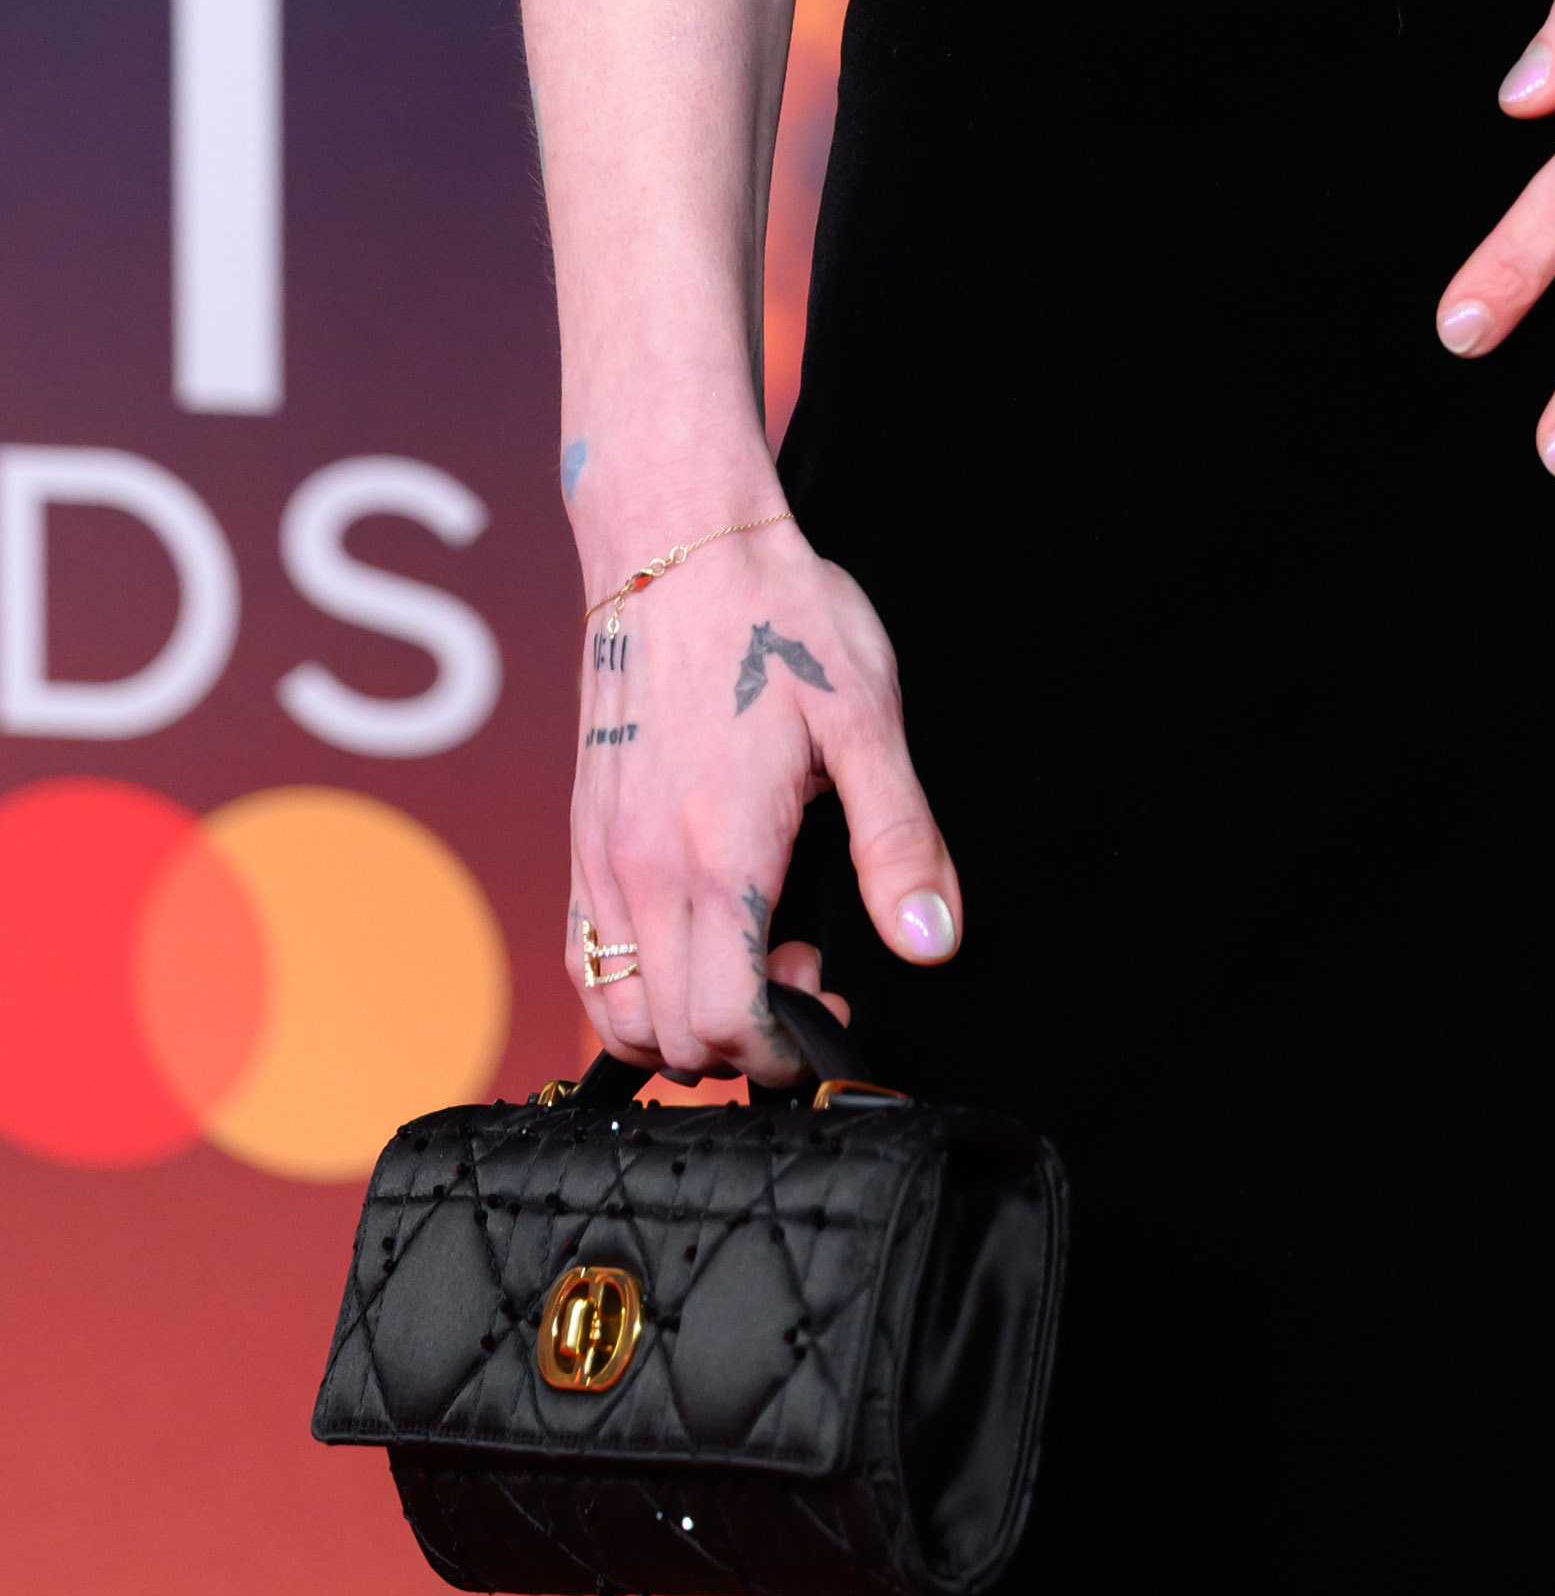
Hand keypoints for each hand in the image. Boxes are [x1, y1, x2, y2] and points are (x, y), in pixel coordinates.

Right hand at [566, 513, 962, 1079]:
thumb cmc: (780, 619)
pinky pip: (585, 958)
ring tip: (750, 955)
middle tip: (802, 973)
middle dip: (742, 1043)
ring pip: (614, 1009)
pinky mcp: (583, 835)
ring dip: (681, 1022)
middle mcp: (640, 869)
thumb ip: (899, 841)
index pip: (725, 1023)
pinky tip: (694, 934)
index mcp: (717, 852)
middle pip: (669, 1035)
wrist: (680, 547)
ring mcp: (600, 856)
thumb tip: (930, 939)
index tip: (830, 1007)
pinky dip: (632, 986)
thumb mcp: (867, 721)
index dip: (783, 1049)